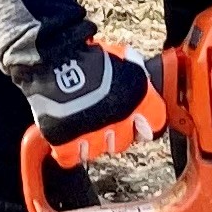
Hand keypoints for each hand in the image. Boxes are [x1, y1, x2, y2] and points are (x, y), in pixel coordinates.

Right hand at [17, 37, 160, 158]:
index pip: (155, 122)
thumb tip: (140, 77)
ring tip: (83, 128)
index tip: (140, 123)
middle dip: (115, 134)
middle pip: (123, 142)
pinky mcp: (64, 139)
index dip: (147, 123)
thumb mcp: (123, 57)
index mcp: (137, 96)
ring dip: (92, 141)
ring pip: (97, 150)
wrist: (55, 57)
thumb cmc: (88, 55)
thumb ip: (135, 73)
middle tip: (104, 122)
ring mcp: (91, 132)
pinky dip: (69, 151)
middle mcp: (118, 119)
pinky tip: (67, 139)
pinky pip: (70, 157)